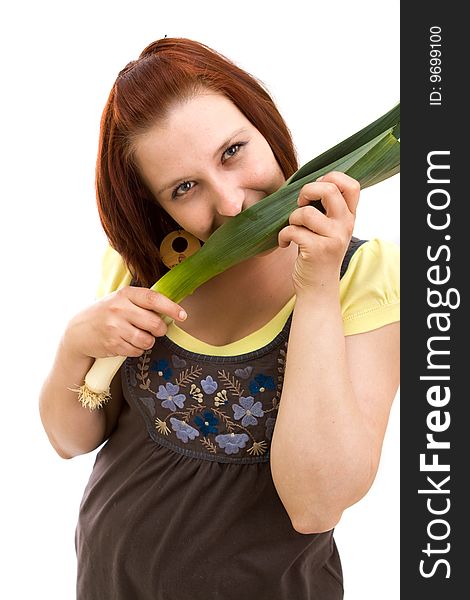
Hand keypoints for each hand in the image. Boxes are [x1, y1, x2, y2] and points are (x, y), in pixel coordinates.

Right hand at [63, 287, 186, 359]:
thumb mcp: (121, 300)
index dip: (171, 308)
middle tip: (156, 330)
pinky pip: (137, 351)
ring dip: (148, 342)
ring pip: (147, 340)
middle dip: (160, 330)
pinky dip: (137, 350)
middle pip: (155, 324)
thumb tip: (171, 309)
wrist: (79, 331)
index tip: (183, 315)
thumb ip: (142, 302)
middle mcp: (119, 308)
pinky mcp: (112, 344)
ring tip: (138, 337)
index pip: (153, 299)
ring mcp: (114, 327)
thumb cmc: (106, 314)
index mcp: (125, 294)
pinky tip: (127, 343)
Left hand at [278, 171, 359, 294]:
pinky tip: (285, 243)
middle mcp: (345, 226)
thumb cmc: (317, 254)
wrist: (317, 288)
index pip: (351, 185)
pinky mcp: (317, 250)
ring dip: (292, 218)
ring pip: (305, 212)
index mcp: (349, 217)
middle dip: (307, 190)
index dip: (330, 178)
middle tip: (301, 204)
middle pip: (329, 189)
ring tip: (292, 229)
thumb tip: (309, 184)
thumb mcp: (329, 229)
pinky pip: (292, 230)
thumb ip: (327, 209)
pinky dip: (283, 235)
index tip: (316, 192)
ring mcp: (333, 238)